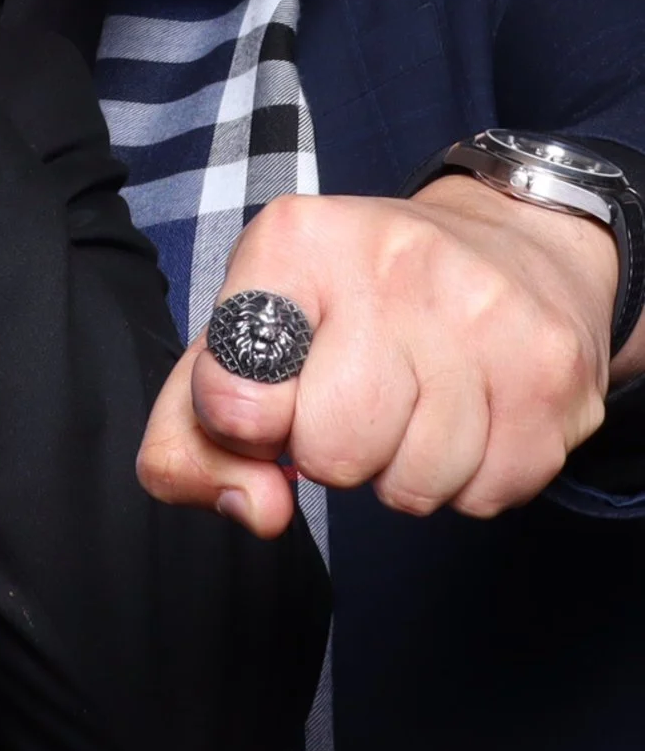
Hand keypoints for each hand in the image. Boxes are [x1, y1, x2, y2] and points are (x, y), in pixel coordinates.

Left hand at [138, 179, 620, 531]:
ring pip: (412, 485)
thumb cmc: (348, 303)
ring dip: (399, 470)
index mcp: (295, 240)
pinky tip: (464, 418)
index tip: (267, 402)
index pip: (232, 392)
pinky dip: (464, 481)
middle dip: (328, 453)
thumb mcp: (244, 334)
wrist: (512, 243)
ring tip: (409, 404)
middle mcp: (394, 263)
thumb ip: (194, 434)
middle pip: (332, 451)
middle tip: (347, 405)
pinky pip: (486, 495)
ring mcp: (487, 316)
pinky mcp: (555, 374)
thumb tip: (256, 510)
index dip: (243, 426)